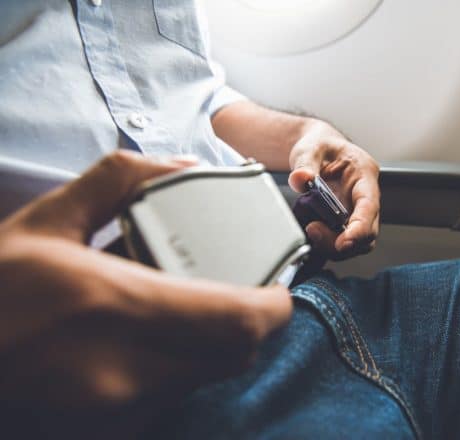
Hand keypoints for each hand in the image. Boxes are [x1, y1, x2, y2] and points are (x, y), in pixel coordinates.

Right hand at [0, 151, 291, 438]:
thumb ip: (122, 182)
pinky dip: (178, 369)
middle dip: (250, 324)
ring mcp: (116, 413)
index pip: (236, 320)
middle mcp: (123, 370)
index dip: (274, 306)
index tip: (278, 287)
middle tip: (241, 293)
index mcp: (112, 304)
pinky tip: (147, 343)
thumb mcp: (46, 220)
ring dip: (214, 345)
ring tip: (187, 311)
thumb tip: (184, 166)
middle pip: (234, 355)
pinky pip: (171, 399)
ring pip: (206, 378)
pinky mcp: (108, 435)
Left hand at [288, 121, 379, 260]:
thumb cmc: (321, 146)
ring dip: (334, 246)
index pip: (369, 206)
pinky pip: (343, 241)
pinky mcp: (345, 221)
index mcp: (364, 174)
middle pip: (368, 231)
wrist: (318, 149)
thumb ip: (305, 164)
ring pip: (358, 242)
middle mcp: (365, 196)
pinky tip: (313, 236)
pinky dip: (328, 245)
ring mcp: (356, 211)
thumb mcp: (310, 148)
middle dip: (344, 242)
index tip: (344, 241)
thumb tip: (300, 179)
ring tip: (311, 231)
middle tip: (314, 231)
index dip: (360, 227)